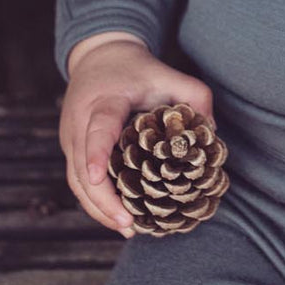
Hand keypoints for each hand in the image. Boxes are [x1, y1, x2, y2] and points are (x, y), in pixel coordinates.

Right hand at [58, 35, 215, 236]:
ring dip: (99, 207)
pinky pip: (78, 181)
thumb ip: (194, 97)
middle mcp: (79, 121)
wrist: (99, 57)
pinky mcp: (71, 149)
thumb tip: (213, 133)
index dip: (96, 152)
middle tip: (130, 223)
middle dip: (103, 198)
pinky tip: (119, 218)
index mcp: (103, 100)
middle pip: (82, 166)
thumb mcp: (167, 73)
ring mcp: (70, 137)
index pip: (97, 127)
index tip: (97, 176)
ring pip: (77, 180)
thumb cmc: (136, 69)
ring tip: (128, 228)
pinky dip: (96, 202)